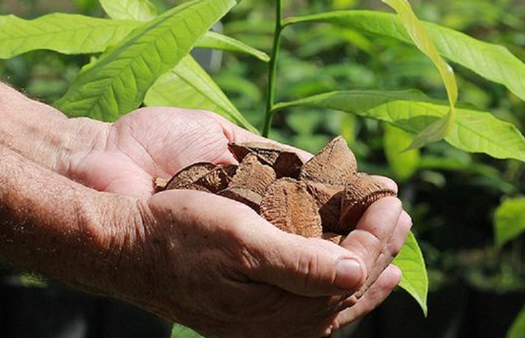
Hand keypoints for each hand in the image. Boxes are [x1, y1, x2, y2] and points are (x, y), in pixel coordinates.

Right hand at [67, 106, 411, 334]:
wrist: (122, 243)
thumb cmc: (176, 236)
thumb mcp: (241, 245)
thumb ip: (302, 267)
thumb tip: (359, 274)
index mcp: (273, 313)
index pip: (345, 278)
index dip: (375, 241)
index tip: (393, 204)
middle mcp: (272, 320)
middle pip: (344, 288)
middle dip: (380, 251)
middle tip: (403, 217)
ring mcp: (260, 311)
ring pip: (330, 294)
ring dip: (364, 262)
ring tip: (389, 238)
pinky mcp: (249, 298)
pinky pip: (306, 293)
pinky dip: (332, 271)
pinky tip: (347, 262)